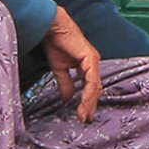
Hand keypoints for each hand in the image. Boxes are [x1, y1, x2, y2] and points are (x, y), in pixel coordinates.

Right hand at [44, 7, 101, 121]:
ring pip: (94, 87)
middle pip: (95, 89)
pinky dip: (88, 93)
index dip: (87, 102)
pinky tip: (84, 103)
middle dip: (90, 106)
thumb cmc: (56, 43)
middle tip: (85, 120)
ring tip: (83, 115)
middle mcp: (93, 64)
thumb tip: (67, 98)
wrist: (52, 27)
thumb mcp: (59, 69)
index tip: (82, 116)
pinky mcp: (90, 59)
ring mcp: (93, 61)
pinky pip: (91, 80)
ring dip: (89, 103)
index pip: (90, 88)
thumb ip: (65, 83)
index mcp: (87, 66)